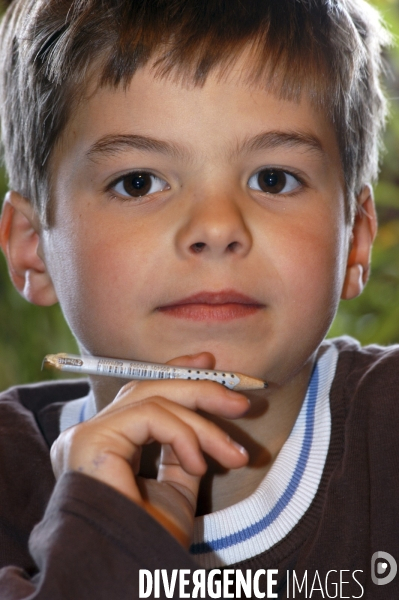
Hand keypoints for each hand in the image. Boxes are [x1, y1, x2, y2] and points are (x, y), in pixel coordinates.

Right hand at [50, 353, 248, 546]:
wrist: (132, 576)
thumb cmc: (151, 540)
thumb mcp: (177, 486)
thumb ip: (182, 449)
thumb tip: (204, 419)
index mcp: (107, 445)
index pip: (141, 393)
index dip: (176, 372)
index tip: (211, 363)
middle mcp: (91, 435)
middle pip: (148, 388)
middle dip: (200, 388)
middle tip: (241, 401)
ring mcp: (86, 436)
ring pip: (153, 398)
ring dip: (202, 421)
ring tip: (233, 453)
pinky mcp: (89, 440)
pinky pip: (150, 416)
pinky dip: (183, 434)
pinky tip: (198, 464)